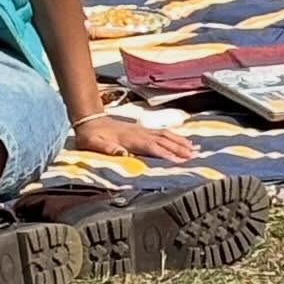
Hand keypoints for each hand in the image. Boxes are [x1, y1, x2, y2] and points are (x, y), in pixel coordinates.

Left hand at [71, 113, 196, 162]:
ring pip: (164, 135)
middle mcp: (139, 133)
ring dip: (179, 142)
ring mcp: (141, 130)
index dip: (166, 154)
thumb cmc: (91, 136)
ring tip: (193, 148)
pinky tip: (180, 139)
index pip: (152, 147)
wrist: (89, 121)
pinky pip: (161, 132)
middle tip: (193, 156)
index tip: (179, 161)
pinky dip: (173, 136)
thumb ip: (108, 149)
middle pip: (163, 141)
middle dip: (178, 148)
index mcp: (130, 139)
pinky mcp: (141, 129)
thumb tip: (123, 154)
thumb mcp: (94, 144)